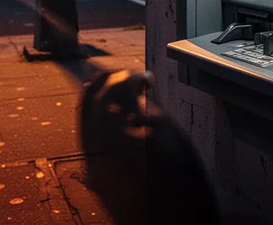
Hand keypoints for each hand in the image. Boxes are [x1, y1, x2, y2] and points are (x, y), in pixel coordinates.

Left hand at [80, 71, 218, 224]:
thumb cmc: (187, 195)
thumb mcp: (180, 146)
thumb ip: (156, 117)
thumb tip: (140, 97)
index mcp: (133, 137)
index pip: (120, 91)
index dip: (132, 77)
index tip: (144, 77)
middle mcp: (108, 151)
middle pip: (96, 101)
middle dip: (110, 81)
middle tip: (127, 76)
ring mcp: (96, 166)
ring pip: (85, 118)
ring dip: (96, 97)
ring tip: (111, 88)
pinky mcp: (94, 177)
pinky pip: (87, 138)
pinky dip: (92, 118)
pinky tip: (105, 114)